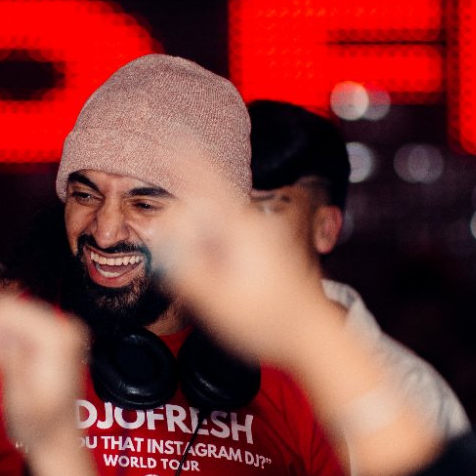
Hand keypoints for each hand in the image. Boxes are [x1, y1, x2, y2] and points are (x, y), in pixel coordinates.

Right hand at [0, 297, 105, 475]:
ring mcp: (62, 329)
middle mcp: (66, 327)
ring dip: (1, 338)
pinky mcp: (55, 334)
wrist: (58, 440)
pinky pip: (19, 322)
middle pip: (9, 307)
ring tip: (10, 369)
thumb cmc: (39, 425)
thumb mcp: (18, 398)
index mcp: (58, 338)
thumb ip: (9, 359)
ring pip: (11, 313)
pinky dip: (8, 340)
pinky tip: (15, 365)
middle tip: (2, 367)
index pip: (8, 309)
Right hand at [149, 177, 341, 369]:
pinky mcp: (265, 250)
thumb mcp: (216, 301)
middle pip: (204, 211)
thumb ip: (184, 268)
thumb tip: (162, 242)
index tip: (175, 139)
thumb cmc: (270, 321)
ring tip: (214, 290)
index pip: (208, 181)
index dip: (188, 159)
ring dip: (201, 250)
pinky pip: (228, 243)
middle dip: (186, 232)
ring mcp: (262, 236)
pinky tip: (225, 288)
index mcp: (240, 228)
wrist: (313, 336)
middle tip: (189, 272)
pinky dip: (215, 257)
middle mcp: (253, 225)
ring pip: (215, 229)